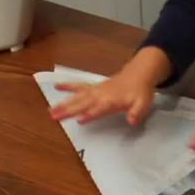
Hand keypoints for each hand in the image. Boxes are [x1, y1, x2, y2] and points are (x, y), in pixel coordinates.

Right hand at [49, 46, 171, 126]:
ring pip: (77, 97)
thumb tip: (132, 121)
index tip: (79, 120)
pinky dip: (68, 86)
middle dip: (68, 110)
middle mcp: (100, 95)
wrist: (139, 73)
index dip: (89, 115)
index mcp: (111, 101)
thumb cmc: (140, 91)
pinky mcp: (94, 87)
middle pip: (82, 104)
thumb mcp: (143, 104)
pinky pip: (78, 86)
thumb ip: (137, 113)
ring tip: (51, 110)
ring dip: (64, 103)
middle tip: (54, 117)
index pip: (98, 109)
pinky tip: (57, 86)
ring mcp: (95, 90)